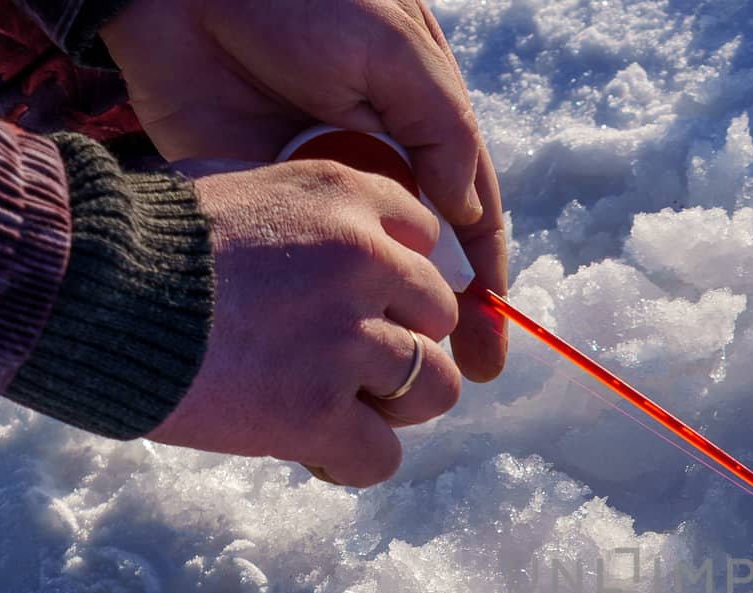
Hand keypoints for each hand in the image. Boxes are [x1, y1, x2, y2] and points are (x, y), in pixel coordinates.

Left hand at [100, 0, 506, 381]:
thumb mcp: (393, 53)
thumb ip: (441, 130)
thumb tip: (467, 216)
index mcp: (418, 128)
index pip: (467, 218)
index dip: (485, 282)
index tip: (490, 343)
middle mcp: (376, 164)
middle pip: (423, 259)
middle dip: (446, 322)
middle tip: (462, 380)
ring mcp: (319, 189)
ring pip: (363, 274)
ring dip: (383, 324)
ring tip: (400, 379)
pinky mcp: (262, 200)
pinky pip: (298, 266)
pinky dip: (314, 311)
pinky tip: (330, 351)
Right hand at [147, 161, 461, 486]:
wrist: (82, 291)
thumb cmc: (140, 239)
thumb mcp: (235, 184)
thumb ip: (304, 211)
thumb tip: (339, 241)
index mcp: (347, 197)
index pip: (427, 240)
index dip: (399, 281)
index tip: (364, 300)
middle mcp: (364, 262)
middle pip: (439, 318)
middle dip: (403, 343)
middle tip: (348, 363)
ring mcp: (347, 340)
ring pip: (434, 388)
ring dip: (394, 406)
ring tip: (341, 408)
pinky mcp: (318, 411)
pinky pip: (382, 457)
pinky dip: (352, 461)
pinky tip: (315, 449)